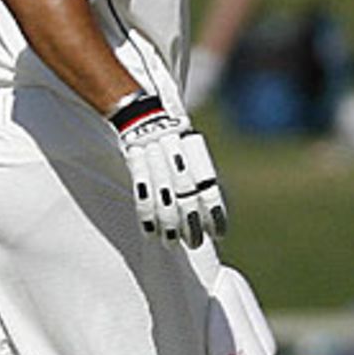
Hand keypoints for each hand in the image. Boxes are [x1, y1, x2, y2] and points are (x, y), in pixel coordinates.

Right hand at [110, 93, 226, 247]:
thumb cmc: (169, 134)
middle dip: (191, 225)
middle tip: (195, 243)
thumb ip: (197, 172)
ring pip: (165, 198)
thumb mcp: (189, 145)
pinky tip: (151, 232)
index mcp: (194, 151)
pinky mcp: (135, 161)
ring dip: (169, 225)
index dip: (215, 213)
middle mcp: (177, 155)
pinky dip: (147, 216)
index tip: (218, 233)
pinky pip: (142, 194)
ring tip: (172, 243)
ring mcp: (154, 158)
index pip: (210, 187)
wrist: (140, 111)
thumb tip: (206, 208)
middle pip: (188, 196)